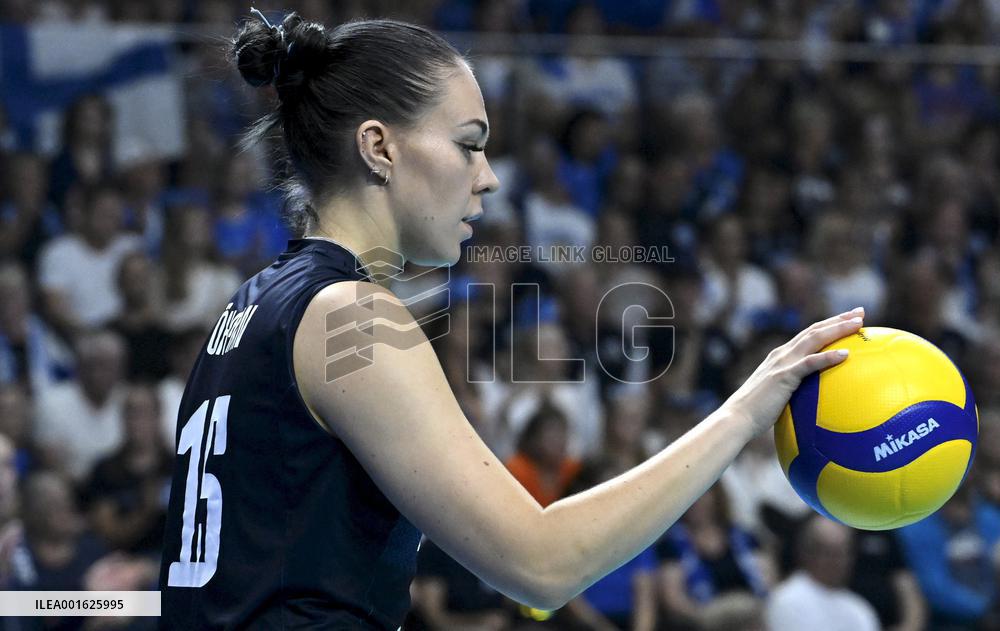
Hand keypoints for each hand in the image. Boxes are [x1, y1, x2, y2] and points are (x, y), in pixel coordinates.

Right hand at [721, 307, 863, 437]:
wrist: (737, 417)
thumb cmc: (755, 413)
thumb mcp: (776, 395)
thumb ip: (792, 390)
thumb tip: (811, 400)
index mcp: (780, 356)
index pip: (808, 334)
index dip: (829, 324)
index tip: (848, 318)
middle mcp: (782, 353)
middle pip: (814, 330)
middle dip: (838, 319)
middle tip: (860, 312)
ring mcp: (782, 362)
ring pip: (814, 339)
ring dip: (838, 329)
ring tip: (858, 324)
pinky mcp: (784, 376)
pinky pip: (810, 363)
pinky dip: (828, 357)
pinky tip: (846, 354)